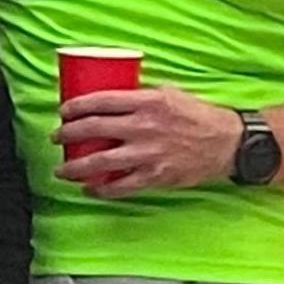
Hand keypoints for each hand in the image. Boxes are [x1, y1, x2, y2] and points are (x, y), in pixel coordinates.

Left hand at [56, 84, 242, 196]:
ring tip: (62, 170)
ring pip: (100, 162)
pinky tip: (90, 189)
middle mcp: (144, 127)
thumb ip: (142, 95)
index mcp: (147, 102)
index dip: (76, 106)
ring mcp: (148, 154)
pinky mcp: (155, 176)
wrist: (226, 143)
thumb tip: (113, 97)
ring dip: (75, 168)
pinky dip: (101, 190)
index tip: (63, 111)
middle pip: (94, 129)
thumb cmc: (199, 116)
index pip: (101, 101)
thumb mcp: (170, 94)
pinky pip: (121, 186)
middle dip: (68, 134)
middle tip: (57, 138)